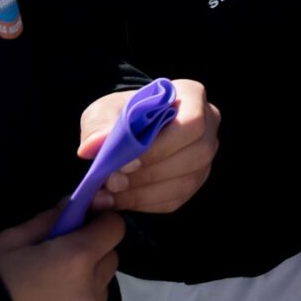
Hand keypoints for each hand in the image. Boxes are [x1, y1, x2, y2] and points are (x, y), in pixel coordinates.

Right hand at [0, 207, 122, 300]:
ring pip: (98, 296)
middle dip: (92, 254)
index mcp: (76, 259)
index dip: (100, 223)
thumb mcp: (6, 242)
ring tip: (43, 294)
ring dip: (84, 287)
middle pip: (109, 263)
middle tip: (57, 259)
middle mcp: (89, 293)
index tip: (82, 225)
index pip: (114, 229)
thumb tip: (71, 207)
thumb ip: (45, 222)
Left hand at [79, 79, 219, 213]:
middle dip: (150, 173)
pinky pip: (175, 199)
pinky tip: (119, 200)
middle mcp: (208, 125)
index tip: (126, 161)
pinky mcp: (194, 181)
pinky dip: (144, 204)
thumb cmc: (120, 115)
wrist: (126, 131)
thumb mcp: (104, 110)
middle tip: (112, 182)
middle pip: (195, 154)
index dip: (162, 146)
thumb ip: (98, 125)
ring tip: (110, 193)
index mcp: (192, 96)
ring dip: (144, 193)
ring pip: (186, 181)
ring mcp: (205, 156)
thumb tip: (92, 146)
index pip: (192, 122)